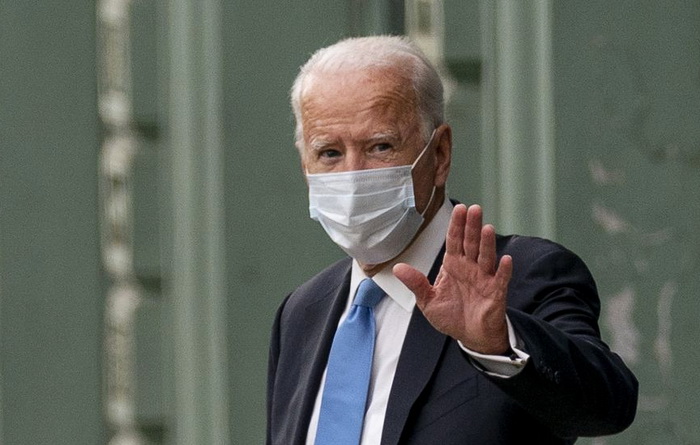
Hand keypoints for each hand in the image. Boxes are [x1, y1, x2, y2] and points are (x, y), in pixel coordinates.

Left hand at [393, 204, 512, 354]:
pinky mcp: (496, 293)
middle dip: (472, 226)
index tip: (459, 209)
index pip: (455, 241)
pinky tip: (505, 259)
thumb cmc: (451, 316)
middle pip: (471, 243)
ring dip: (487, 243)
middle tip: (474, 209)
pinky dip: (503, 270)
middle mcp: (470, 268)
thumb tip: (397, 268)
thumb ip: (416, 283)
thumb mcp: (428, 301)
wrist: (470, 336)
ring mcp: (484, 279)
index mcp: (453, 266)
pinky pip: (501, 280)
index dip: (456, 225)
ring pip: (486, 257)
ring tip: (487, 228)